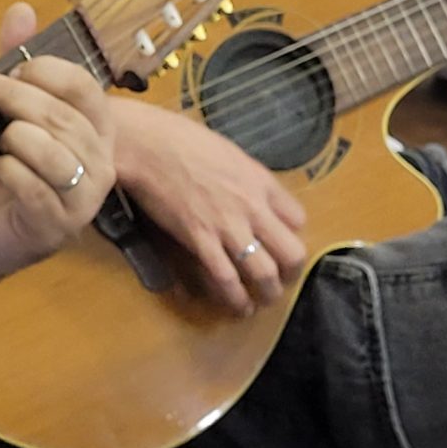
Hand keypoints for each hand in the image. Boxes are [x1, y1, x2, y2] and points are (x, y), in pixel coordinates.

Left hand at [0, 2, 119, 282]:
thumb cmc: (3, 165)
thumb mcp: (10, 109)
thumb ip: (18, 61)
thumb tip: (21, 8)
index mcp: (97, 130)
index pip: (86, 88)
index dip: (46, 71)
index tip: (7, 67)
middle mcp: (102, 164)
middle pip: (63, 117)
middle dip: (14, 96)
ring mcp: (84, 200)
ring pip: (53, 152)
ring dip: (13, 138)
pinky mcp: (58, 227)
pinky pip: (34, 188)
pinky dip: (6, 171)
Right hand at [106, 100, 307, 315]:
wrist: (149, 145)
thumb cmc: (183, 141)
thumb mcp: (229, 153)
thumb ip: (246, 179)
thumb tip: (250, 194)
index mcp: (261, 182)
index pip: (297, 219)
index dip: (292, 236)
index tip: (281, 245)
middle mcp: (252, 207)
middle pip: (291, 252)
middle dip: (290, 274)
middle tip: (281, 281)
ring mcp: (227, 226)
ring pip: (263, 273)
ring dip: (267, 293)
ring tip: (262, 301)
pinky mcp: (200, 240)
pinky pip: (226, 278)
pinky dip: (236, 298)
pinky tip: (238, 306)